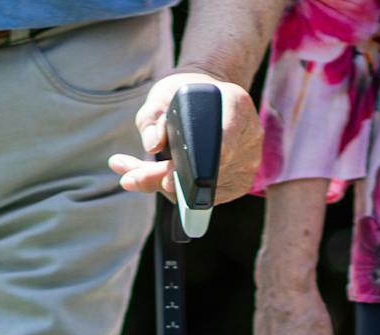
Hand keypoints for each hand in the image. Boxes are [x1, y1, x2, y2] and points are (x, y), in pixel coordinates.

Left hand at [107, 71, 262, 200]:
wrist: (209, 95)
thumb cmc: (183, 93)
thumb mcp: (160, 96)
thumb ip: (151, 119)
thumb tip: (151, 146)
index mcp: (235, 104)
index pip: (220, 143)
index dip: (194, 167)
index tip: (167, 180)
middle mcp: (249, 136)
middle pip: (208, 174)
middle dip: (166, 180)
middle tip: (130, 178)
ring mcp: (249, 162)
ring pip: (205, 191)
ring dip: (168, 188)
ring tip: (135, 174)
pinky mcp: (242, 182)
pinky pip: (208, 197)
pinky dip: (180, 193)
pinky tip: (159, 179)